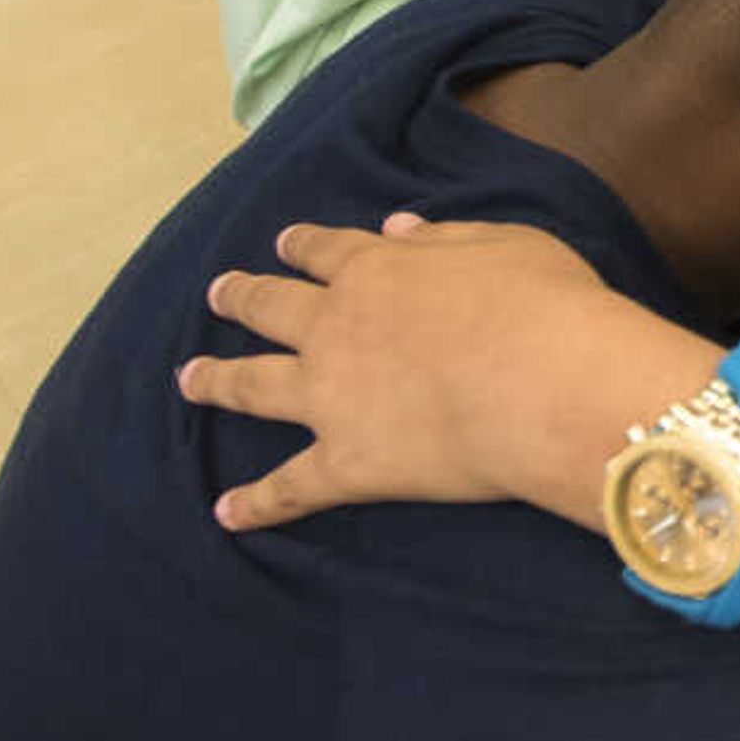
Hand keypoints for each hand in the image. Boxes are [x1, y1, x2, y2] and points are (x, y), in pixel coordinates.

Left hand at [182, 216, 713, 532]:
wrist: (549, 387)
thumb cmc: (547, 308)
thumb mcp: (508, 245)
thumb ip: (446, 236)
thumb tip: (396, 226)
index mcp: (376, 270)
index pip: (325, 251)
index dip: (302, 246)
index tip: (284, 243)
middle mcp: (337, 329)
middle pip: (272, 308)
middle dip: (242, 297)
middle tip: (218, 293)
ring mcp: (332, 398)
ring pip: (255, 386)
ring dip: (217, 381)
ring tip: (190, 379)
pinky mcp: (347, 464)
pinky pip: (290, 488)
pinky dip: (256, 504)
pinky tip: (227, 513)